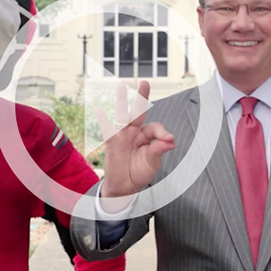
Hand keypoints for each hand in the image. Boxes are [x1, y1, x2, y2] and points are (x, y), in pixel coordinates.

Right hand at [96, 81, 174, 202]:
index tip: (169, 140)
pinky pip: (107, 129)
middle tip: (145, 82)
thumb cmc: (139, 173)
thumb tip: (171, 141)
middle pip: (138, 111)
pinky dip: (102, 120)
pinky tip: (98, 109)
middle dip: (141, 96)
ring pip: (122, 115)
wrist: (125, 187)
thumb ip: (159, 149)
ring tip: (121, 85)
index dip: (163, 132)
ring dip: (121, 100)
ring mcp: (122, 136)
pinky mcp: (112, 143)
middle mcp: (134, 132)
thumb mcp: (152, 162)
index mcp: (146, 136)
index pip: (155, 127)